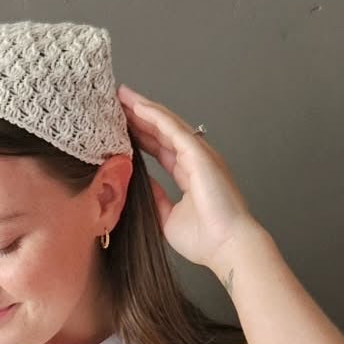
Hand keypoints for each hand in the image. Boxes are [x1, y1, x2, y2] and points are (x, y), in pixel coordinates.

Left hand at [116, 83, 261, 272]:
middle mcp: (195, 160)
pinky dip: (155, 116)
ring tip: (122, 95)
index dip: (141, 134)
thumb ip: (157, 199)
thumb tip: (143, 185)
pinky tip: (138, 106)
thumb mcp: (169, 218)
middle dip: (139, 115)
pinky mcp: (199, 154)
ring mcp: (199, 155)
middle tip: (116, 101)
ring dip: (144, 108)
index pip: (160, 147)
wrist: (227, 248)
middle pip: (162, 130)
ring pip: (166, 123)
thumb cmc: (207, 240)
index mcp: (190, 174)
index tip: (120, 124)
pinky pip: (173, 129)